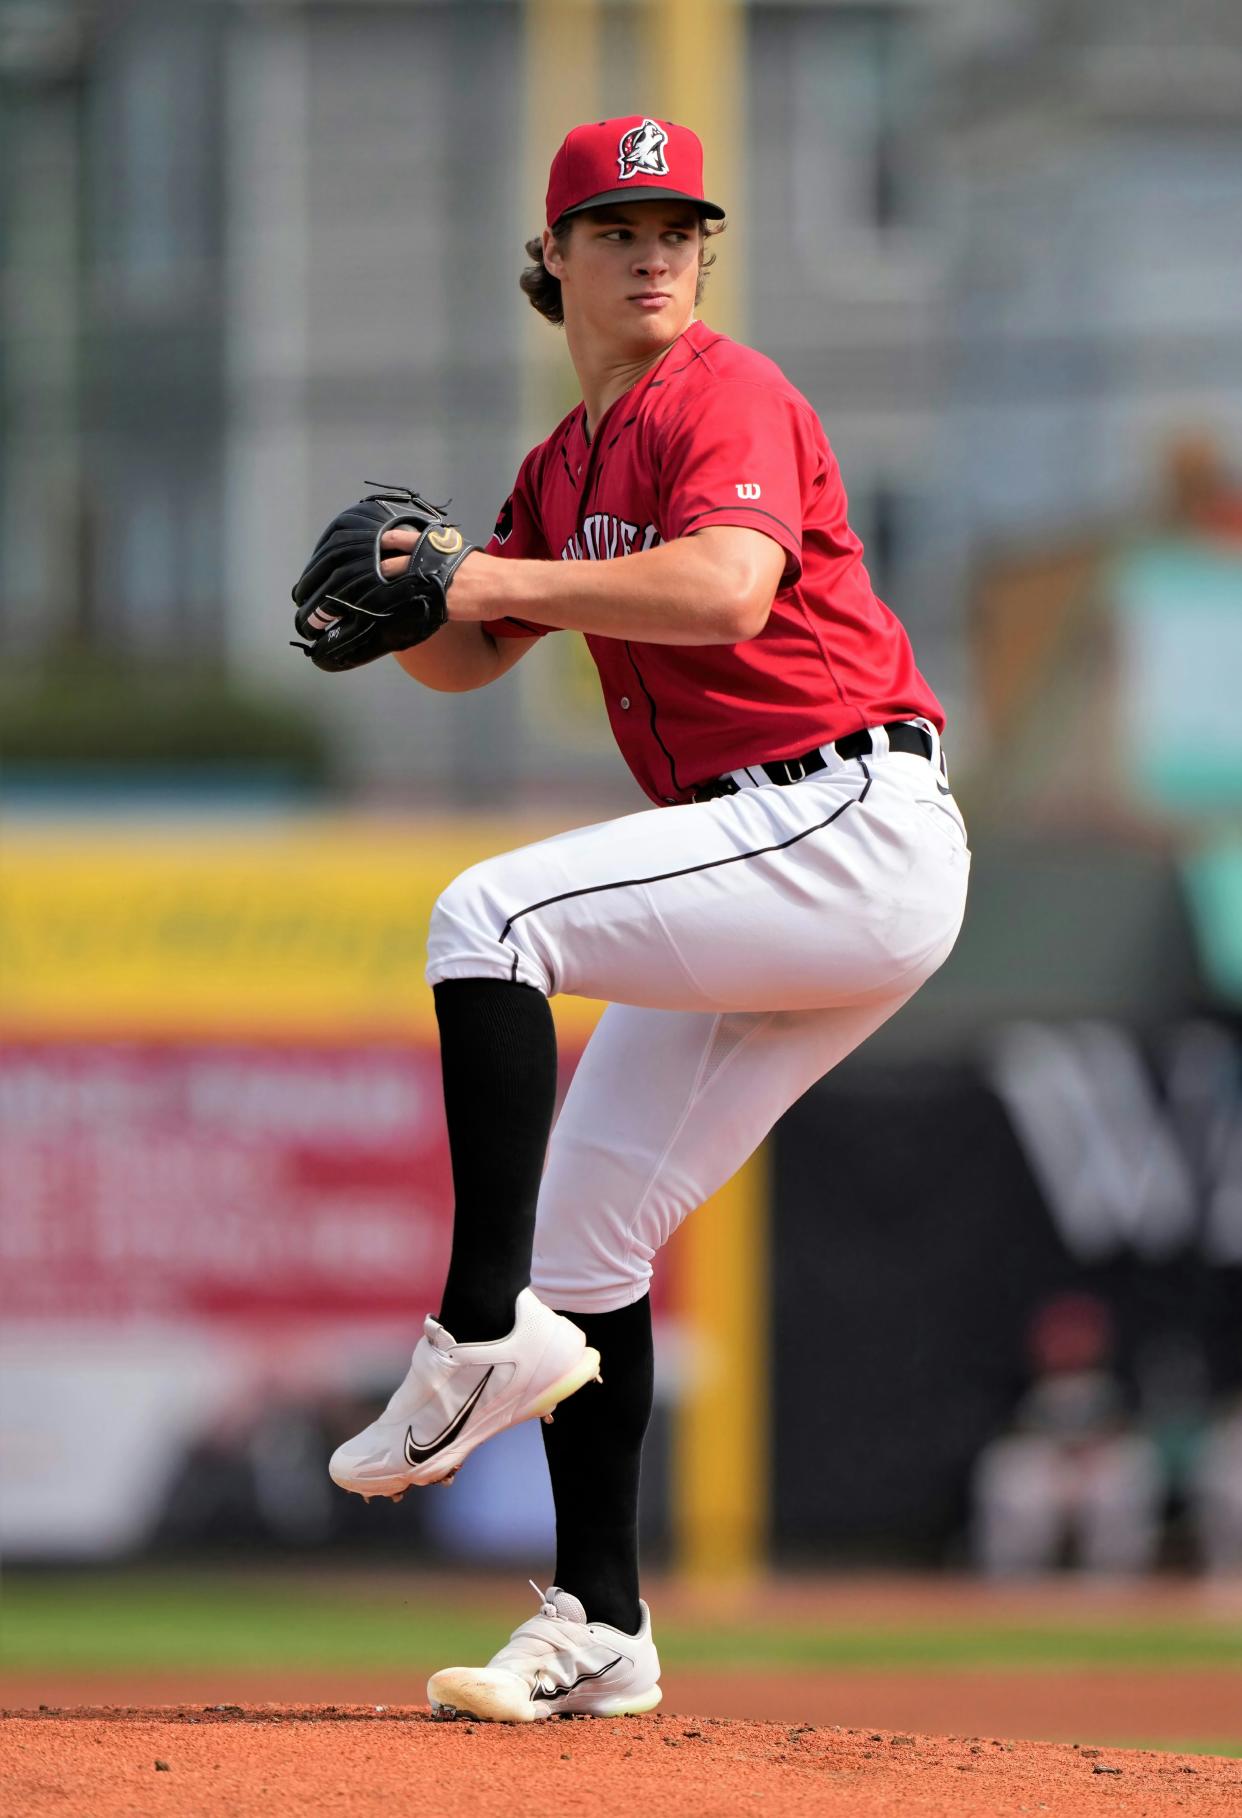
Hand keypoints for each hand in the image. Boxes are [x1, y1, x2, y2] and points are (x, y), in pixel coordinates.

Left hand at [380, 525, 494, 622]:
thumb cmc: (484, 569)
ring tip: (380, 601)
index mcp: (431, 544)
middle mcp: (424, 561)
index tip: (378, 551)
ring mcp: (427, 583)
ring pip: (395, 589)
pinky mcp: (433, 603)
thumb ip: (439, 553)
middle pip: (389, 566)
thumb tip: (428, 558)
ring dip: (386, 595)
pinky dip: (402, 612)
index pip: (397, 539)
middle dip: (379, 574)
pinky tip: (396, 616)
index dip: (384, 545)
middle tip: (374, 581)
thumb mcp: (458, 551)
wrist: (501, 585)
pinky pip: (411, 608)